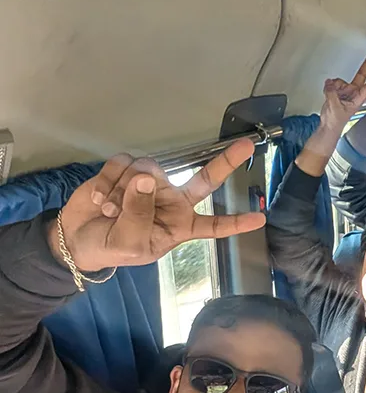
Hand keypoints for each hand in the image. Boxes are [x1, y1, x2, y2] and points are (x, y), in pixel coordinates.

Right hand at [56, 139, 264, 273]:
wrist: (78, 238)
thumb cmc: (112, 248)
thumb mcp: (130, 242)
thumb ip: (140, 212)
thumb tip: (146, 178)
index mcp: (181, 226)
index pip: (214, 225)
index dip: (236, 222)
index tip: (260, 218)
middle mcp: (173, 201)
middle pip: (203, 179)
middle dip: (226, 161)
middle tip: (248, 144)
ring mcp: (152, 183)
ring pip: (150, 170)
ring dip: (124, 190)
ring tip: (111, 211)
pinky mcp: (127, 170)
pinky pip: (123, 163)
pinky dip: (109, 180)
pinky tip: (101, 197)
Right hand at [320, 51, 365, 132]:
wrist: (328, 125)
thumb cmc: (336, 121)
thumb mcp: (335, 106)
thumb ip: (332, 92)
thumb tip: (330, 82)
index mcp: (357, 98)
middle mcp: (352, 92)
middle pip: (360, 75)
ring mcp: (345, 91)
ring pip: (339, 81)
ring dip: (333, 86)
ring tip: (330, 96)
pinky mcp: (336, 90)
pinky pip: (331, 83)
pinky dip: (328, 87)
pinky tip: (327, 94)